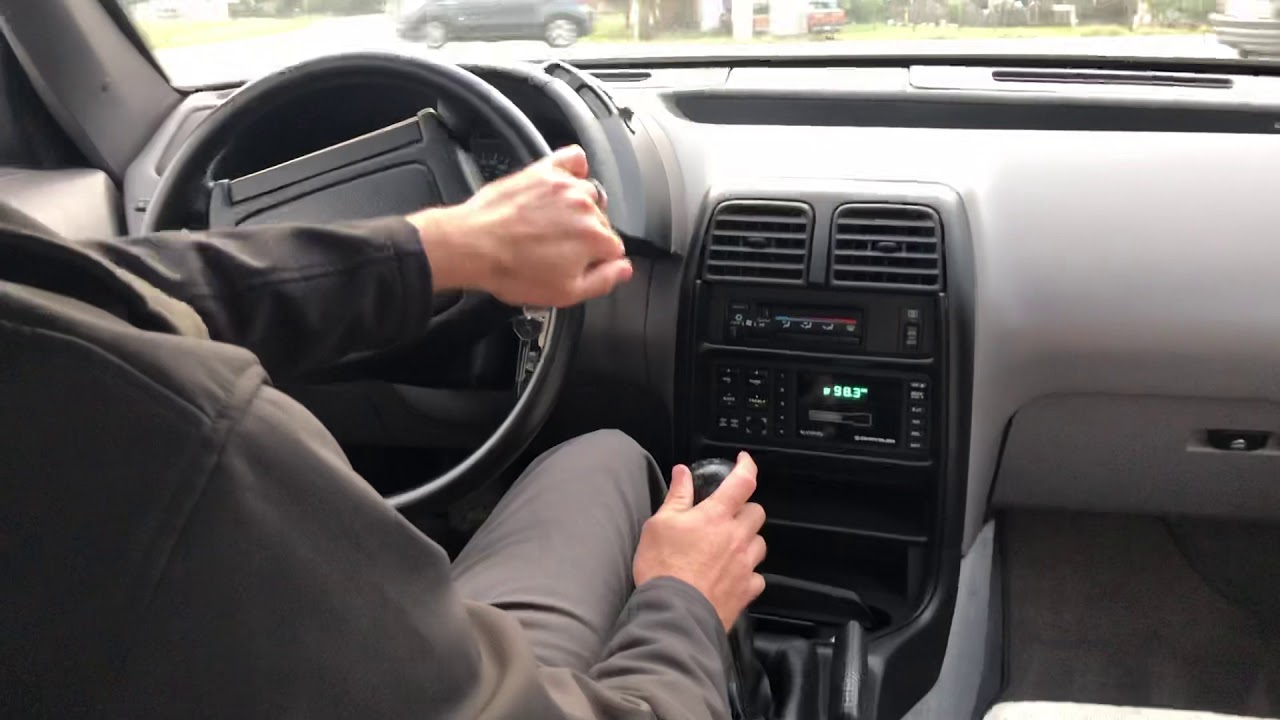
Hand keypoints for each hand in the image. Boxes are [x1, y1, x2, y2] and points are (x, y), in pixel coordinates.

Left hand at [408, 145, 632, 306]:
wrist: (472, 245)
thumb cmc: (511, 269)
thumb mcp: (564, 294)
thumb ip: (602, 281)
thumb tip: (623, 270)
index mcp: (595, 239)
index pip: (614, 249)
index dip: (597, 262)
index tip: (579, 265)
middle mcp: (585, 207)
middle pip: (601, 222)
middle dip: (585, 236)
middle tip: (558, 250)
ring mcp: (565, 186)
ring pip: (589, 195)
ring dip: (578, 207)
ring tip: (553, 222)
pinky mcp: (543, 172)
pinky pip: (573, 158)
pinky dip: (575, 168)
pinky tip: (568, 179)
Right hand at [633, 452, 767, 630]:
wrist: (674, 613)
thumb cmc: (663, 568)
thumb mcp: (659, 524)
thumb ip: (677, 496)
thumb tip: (682, 473)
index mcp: (716, 516)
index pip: (742, 481)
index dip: (747, 466)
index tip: (744, 460)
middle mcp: (737, 537)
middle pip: (757, 512)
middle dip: (745, 509)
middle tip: (727, 515)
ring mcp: (745, 565)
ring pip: (760, 543)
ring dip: (748, 540)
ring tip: (728, 547)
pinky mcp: (747, 591)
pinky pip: (757, 576)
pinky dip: (748, 573)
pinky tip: (732, 576)